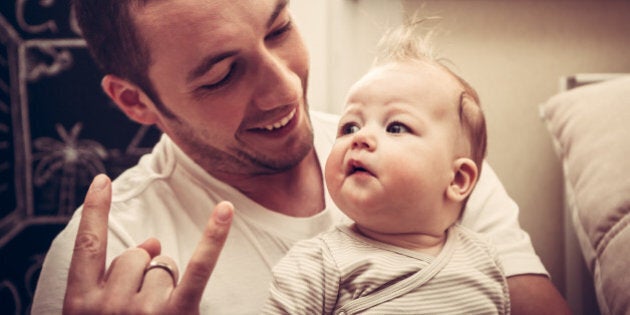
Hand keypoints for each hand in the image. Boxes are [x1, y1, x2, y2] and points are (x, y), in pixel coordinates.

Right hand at [63, 174, 233, 313]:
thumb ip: (114, 277)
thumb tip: (151, 240)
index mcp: (79, 305)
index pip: (88, 245)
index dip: (94, 210)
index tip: (102, 180)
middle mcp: (107, 306)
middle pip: (137, 256)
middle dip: (145, 272)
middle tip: (144, 308)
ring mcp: (141, 312)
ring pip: (164, 265)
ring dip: (167, 284)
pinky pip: (197, 269)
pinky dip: (213, 238)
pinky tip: (225, 210)